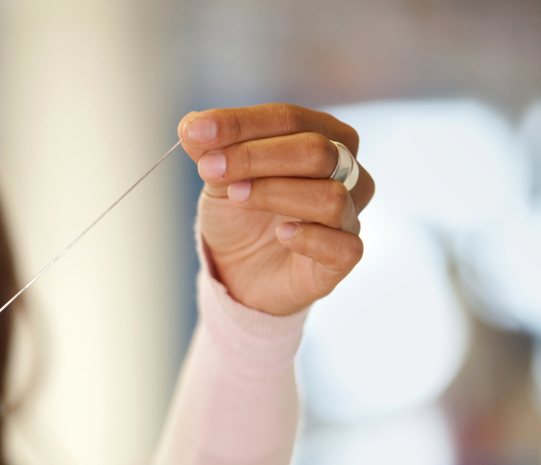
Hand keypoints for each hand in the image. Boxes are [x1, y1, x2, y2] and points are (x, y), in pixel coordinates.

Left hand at [178, 104, 374, 315]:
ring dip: (276, 193)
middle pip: (316, 151)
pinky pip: (344, 246)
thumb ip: (210, 149)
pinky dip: (310, 237)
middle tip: (209, 169)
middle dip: (255, 156)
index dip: (240, 123)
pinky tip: (281, 234)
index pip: (289, 118)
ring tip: (236, 197)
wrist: (237, 269)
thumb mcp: (218, 177)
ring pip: (330, 196)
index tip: (195, 133)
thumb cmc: (238, 213)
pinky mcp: (343, 258)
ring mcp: (348, 215)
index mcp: (323, 136)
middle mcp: (346, 172)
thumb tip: (192, 125)